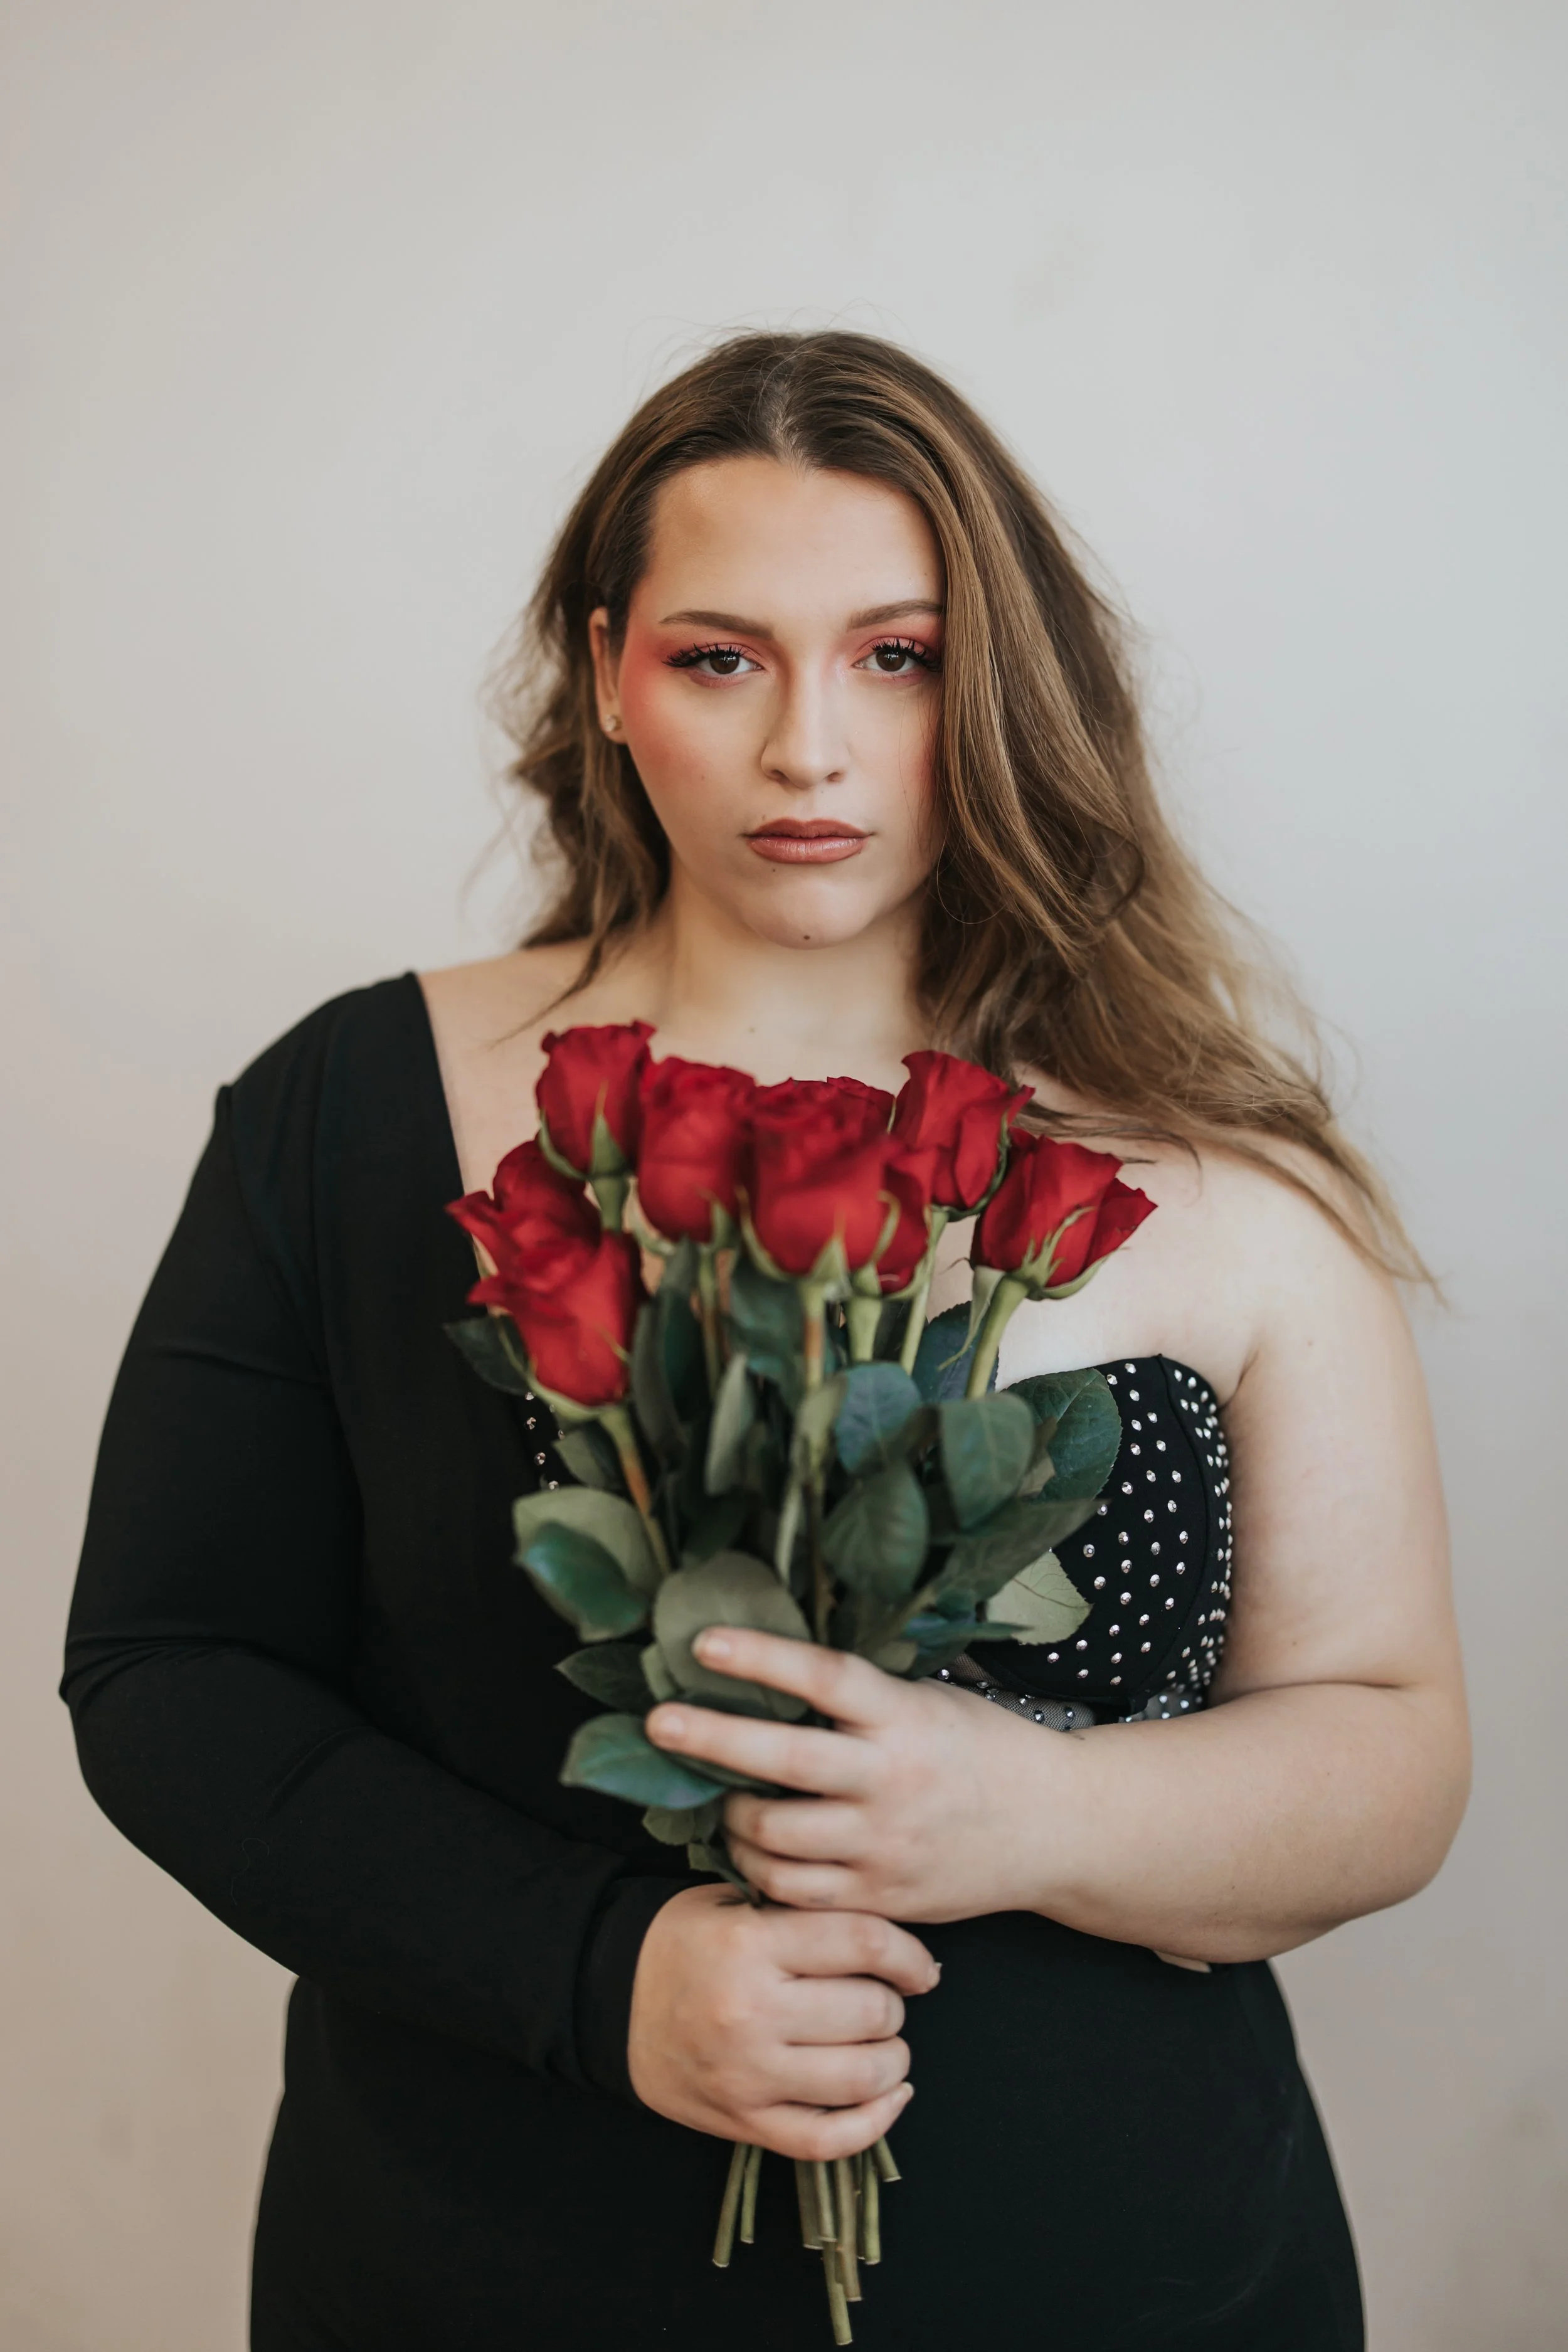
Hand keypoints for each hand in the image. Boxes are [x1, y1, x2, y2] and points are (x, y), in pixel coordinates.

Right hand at [626, 1882, 936, 2156]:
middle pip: (870, 2011)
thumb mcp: (737, 1902)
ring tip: (885, 2043)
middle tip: (886, 1998)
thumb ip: (805, 1914)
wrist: (612, 1996)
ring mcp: (747, 2076)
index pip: (863, 1943)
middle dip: (894, 2005)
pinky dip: (873, 2123)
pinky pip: (827, 2139)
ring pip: (861, 2076)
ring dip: (892, 2060)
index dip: (909, 1954)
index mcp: (751, 1945)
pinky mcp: (743, 2122)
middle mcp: (751, 2012)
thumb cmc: (686, 1942)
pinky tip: (891, 2097)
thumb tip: (893, 1942)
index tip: (921, 1967)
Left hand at [645, 1630, 1067, 1920]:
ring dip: (732, 1816)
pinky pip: (797, 1892)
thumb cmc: (981, 1749)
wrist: (1054, 1828)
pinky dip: (761, 1871)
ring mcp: (885, 1845)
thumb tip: (770, 1670)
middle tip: (659, 1723)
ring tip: (721, 1798)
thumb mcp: (929, 1702)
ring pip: (777, 1836)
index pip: (824, 1678)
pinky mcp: (883, 1898)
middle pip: (784, 1761)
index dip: (760, 1658)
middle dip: (713, 1739)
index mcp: (905, 1717)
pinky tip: (753, 1850)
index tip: (703, 1643)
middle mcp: (892, 1780)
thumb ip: (861, 1698)